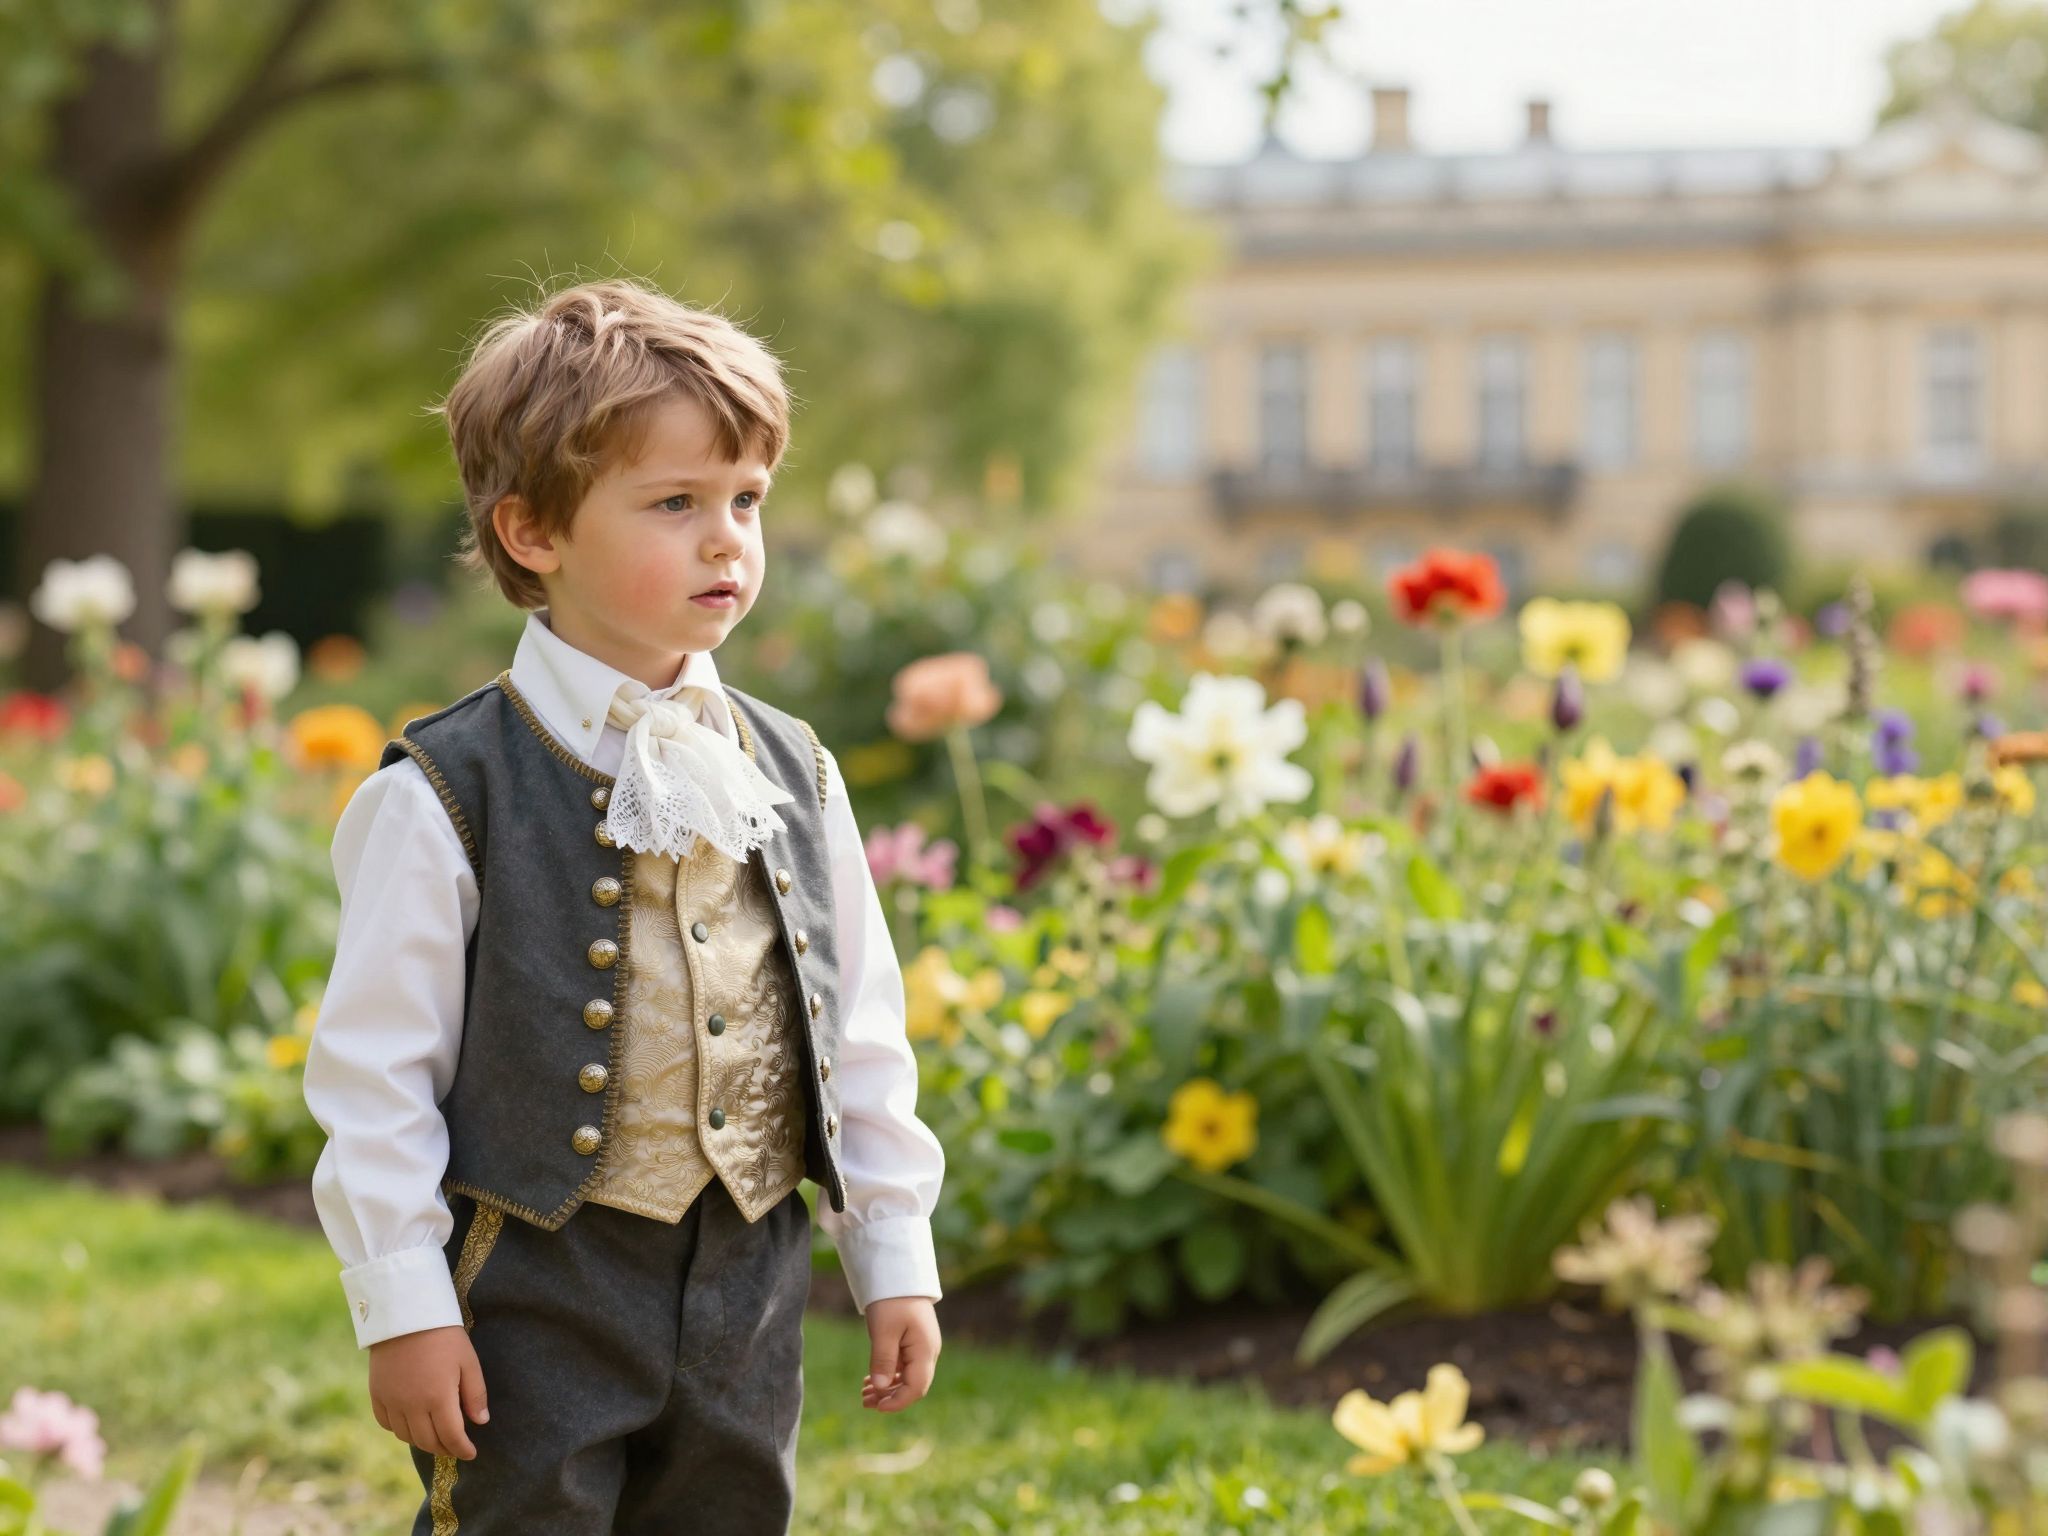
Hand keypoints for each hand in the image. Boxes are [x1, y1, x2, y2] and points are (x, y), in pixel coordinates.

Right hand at [368, 1325, 489, 1459]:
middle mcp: (412, 1406)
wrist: (405, 1314)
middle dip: (444, 1448)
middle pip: (428, 1441)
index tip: (471, 1453)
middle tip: (455, 1447)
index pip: (451, 1437)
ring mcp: (391, 1401)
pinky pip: (386, 1423)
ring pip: (406, 1436)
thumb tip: (481, 1422)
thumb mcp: (468, 1361)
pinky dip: (400, 1429)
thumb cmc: (444, 1336)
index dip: (462, 1449)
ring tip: (436, 1437)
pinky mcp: (376, 1394)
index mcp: (438, 1398)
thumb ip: (475, 1394)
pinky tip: (411, 1424)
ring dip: (422, 1441)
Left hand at [859, 1296, 939, 1411]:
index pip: (916, 1388)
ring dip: (887, 1388)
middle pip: (912, 1386)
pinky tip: (870, 1380)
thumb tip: (879, 1388)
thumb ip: (882, 1360)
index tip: (876, 1407)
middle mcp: (928, 1352)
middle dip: (889, 1397)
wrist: (898, 1274)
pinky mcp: (913, 1343)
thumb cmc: (891, 1301)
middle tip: (864, 1402)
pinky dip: (888, 1375)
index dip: (897, 1402)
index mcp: (925, 1351)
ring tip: (863, 1394)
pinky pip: (903, 1367)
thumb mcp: (883, 1331)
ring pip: (907, 1378)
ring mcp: (921, 1348)